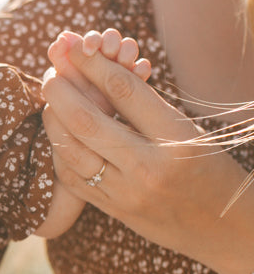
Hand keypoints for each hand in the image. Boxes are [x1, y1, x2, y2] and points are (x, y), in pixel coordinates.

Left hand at [41, 31, 253, 273]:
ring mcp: (128, 193)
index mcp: (176, 137)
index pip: (125, 91)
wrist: (223, 227)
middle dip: (62, 91)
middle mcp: (149, 167)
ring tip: (51, 100)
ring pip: (72, 151)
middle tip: (51, 73)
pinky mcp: (115, 211)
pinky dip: (60, 152)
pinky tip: (58, 134)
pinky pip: (73, 179)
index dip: (93, 64)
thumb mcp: (187, 130)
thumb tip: (100, 70)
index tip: (76, 46)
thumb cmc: (208, 168)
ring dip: (54, 120)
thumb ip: (146, 106)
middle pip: (88, 121)